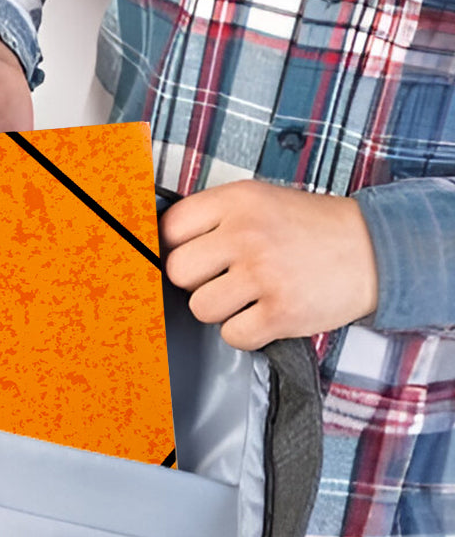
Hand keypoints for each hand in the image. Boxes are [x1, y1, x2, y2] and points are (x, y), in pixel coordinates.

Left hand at [159, 180, 379, 350]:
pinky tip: (265, 313)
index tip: (192, 257)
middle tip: (225, 278)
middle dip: (197, 281)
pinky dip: (246, 332)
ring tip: (250, 295)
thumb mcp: (259, 202)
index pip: (170, 229)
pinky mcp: (280, 312)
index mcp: (237, 200)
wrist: (376, 249)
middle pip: (178, 272)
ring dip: (221, 309)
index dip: (175, 248)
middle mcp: (247, 234)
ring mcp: (263, 274)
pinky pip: (232, 336)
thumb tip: (161, 249)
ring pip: (201, 308)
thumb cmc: (308, 229)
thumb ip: (212, 219)